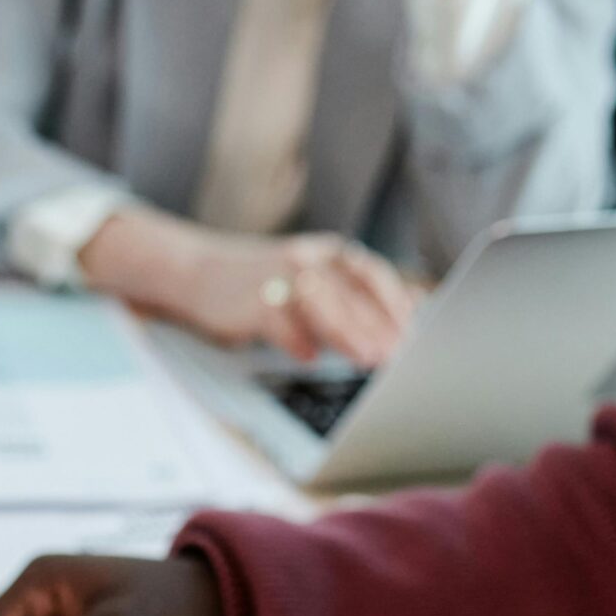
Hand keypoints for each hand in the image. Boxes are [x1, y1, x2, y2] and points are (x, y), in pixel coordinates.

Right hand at [79, 208, 417, 366]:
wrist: (197, 273)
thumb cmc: (261, 287)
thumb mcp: (312, 284)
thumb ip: (354, 298)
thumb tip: (413, 311)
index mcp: (330, 255)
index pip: (374, 276)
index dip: (398, 304)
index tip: (419, 333)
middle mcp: (309, 259)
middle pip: (353, 292)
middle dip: (380, 325)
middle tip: (399, 355)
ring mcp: (279, 277)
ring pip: (323, 304)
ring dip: (348, 333)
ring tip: (367, 359)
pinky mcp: (251, 301)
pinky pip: (279, 321)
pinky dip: (296, 340)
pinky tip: (309, 358)